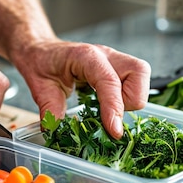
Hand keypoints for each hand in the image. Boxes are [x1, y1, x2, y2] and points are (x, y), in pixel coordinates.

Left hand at [12, 39, 150, 138]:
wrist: (41, 50)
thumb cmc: (41, 62)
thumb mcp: (40, 88)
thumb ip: (50, 110)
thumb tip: (56, 132)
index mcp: (85, 56)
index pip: (110, 81)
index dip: (114, 109)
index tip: (114, 132)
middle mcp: (106, 54)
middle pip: (139, 73)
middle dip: (128, 102)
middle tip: (108, 114)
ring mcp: (115, 59)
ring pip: (142, 77)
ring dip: (131, 99)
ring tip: (108, 108)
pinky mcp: (119, 67)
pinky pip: (137, 82)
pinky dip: (128, 98)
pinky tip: (109, 105)